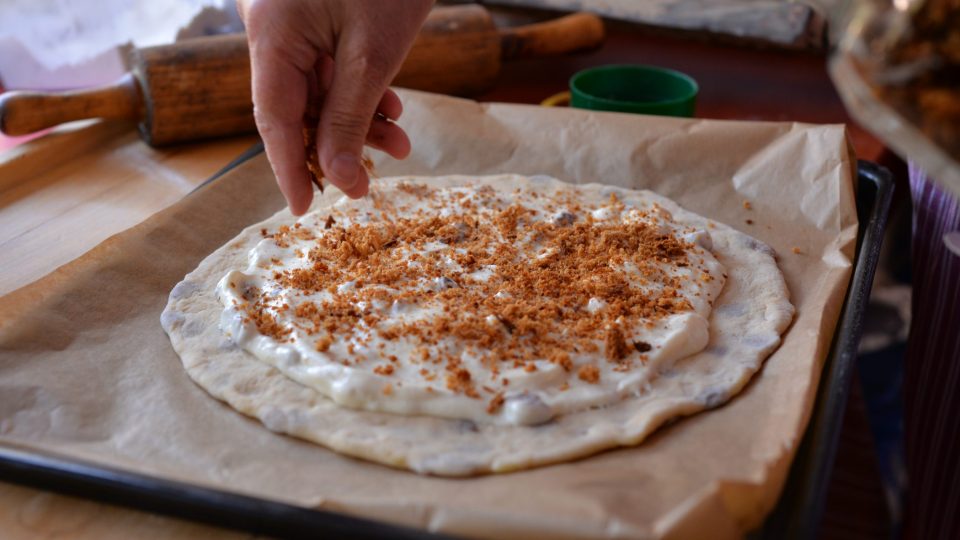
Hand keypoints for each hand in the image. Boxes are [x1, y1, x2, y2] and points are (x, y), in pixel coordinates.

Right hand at [238, 0, 432, 213]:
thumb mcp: (374, 53)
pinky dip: (360, 93)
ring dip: (357, 121)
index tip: (301, 211)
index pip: (272, 120)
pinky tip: (392, 109)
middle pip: (294, 109)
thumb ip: (352, 118)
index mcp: (272, 35)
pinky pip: (330, 69)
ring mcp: (293, 24)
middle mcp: (273, 31)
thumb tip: (342, 181)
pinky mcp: (315, 19)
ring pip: (317, 92)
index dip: (289, 170)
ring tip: (400, 143)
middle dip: (337, 145)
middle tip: (370, 181)